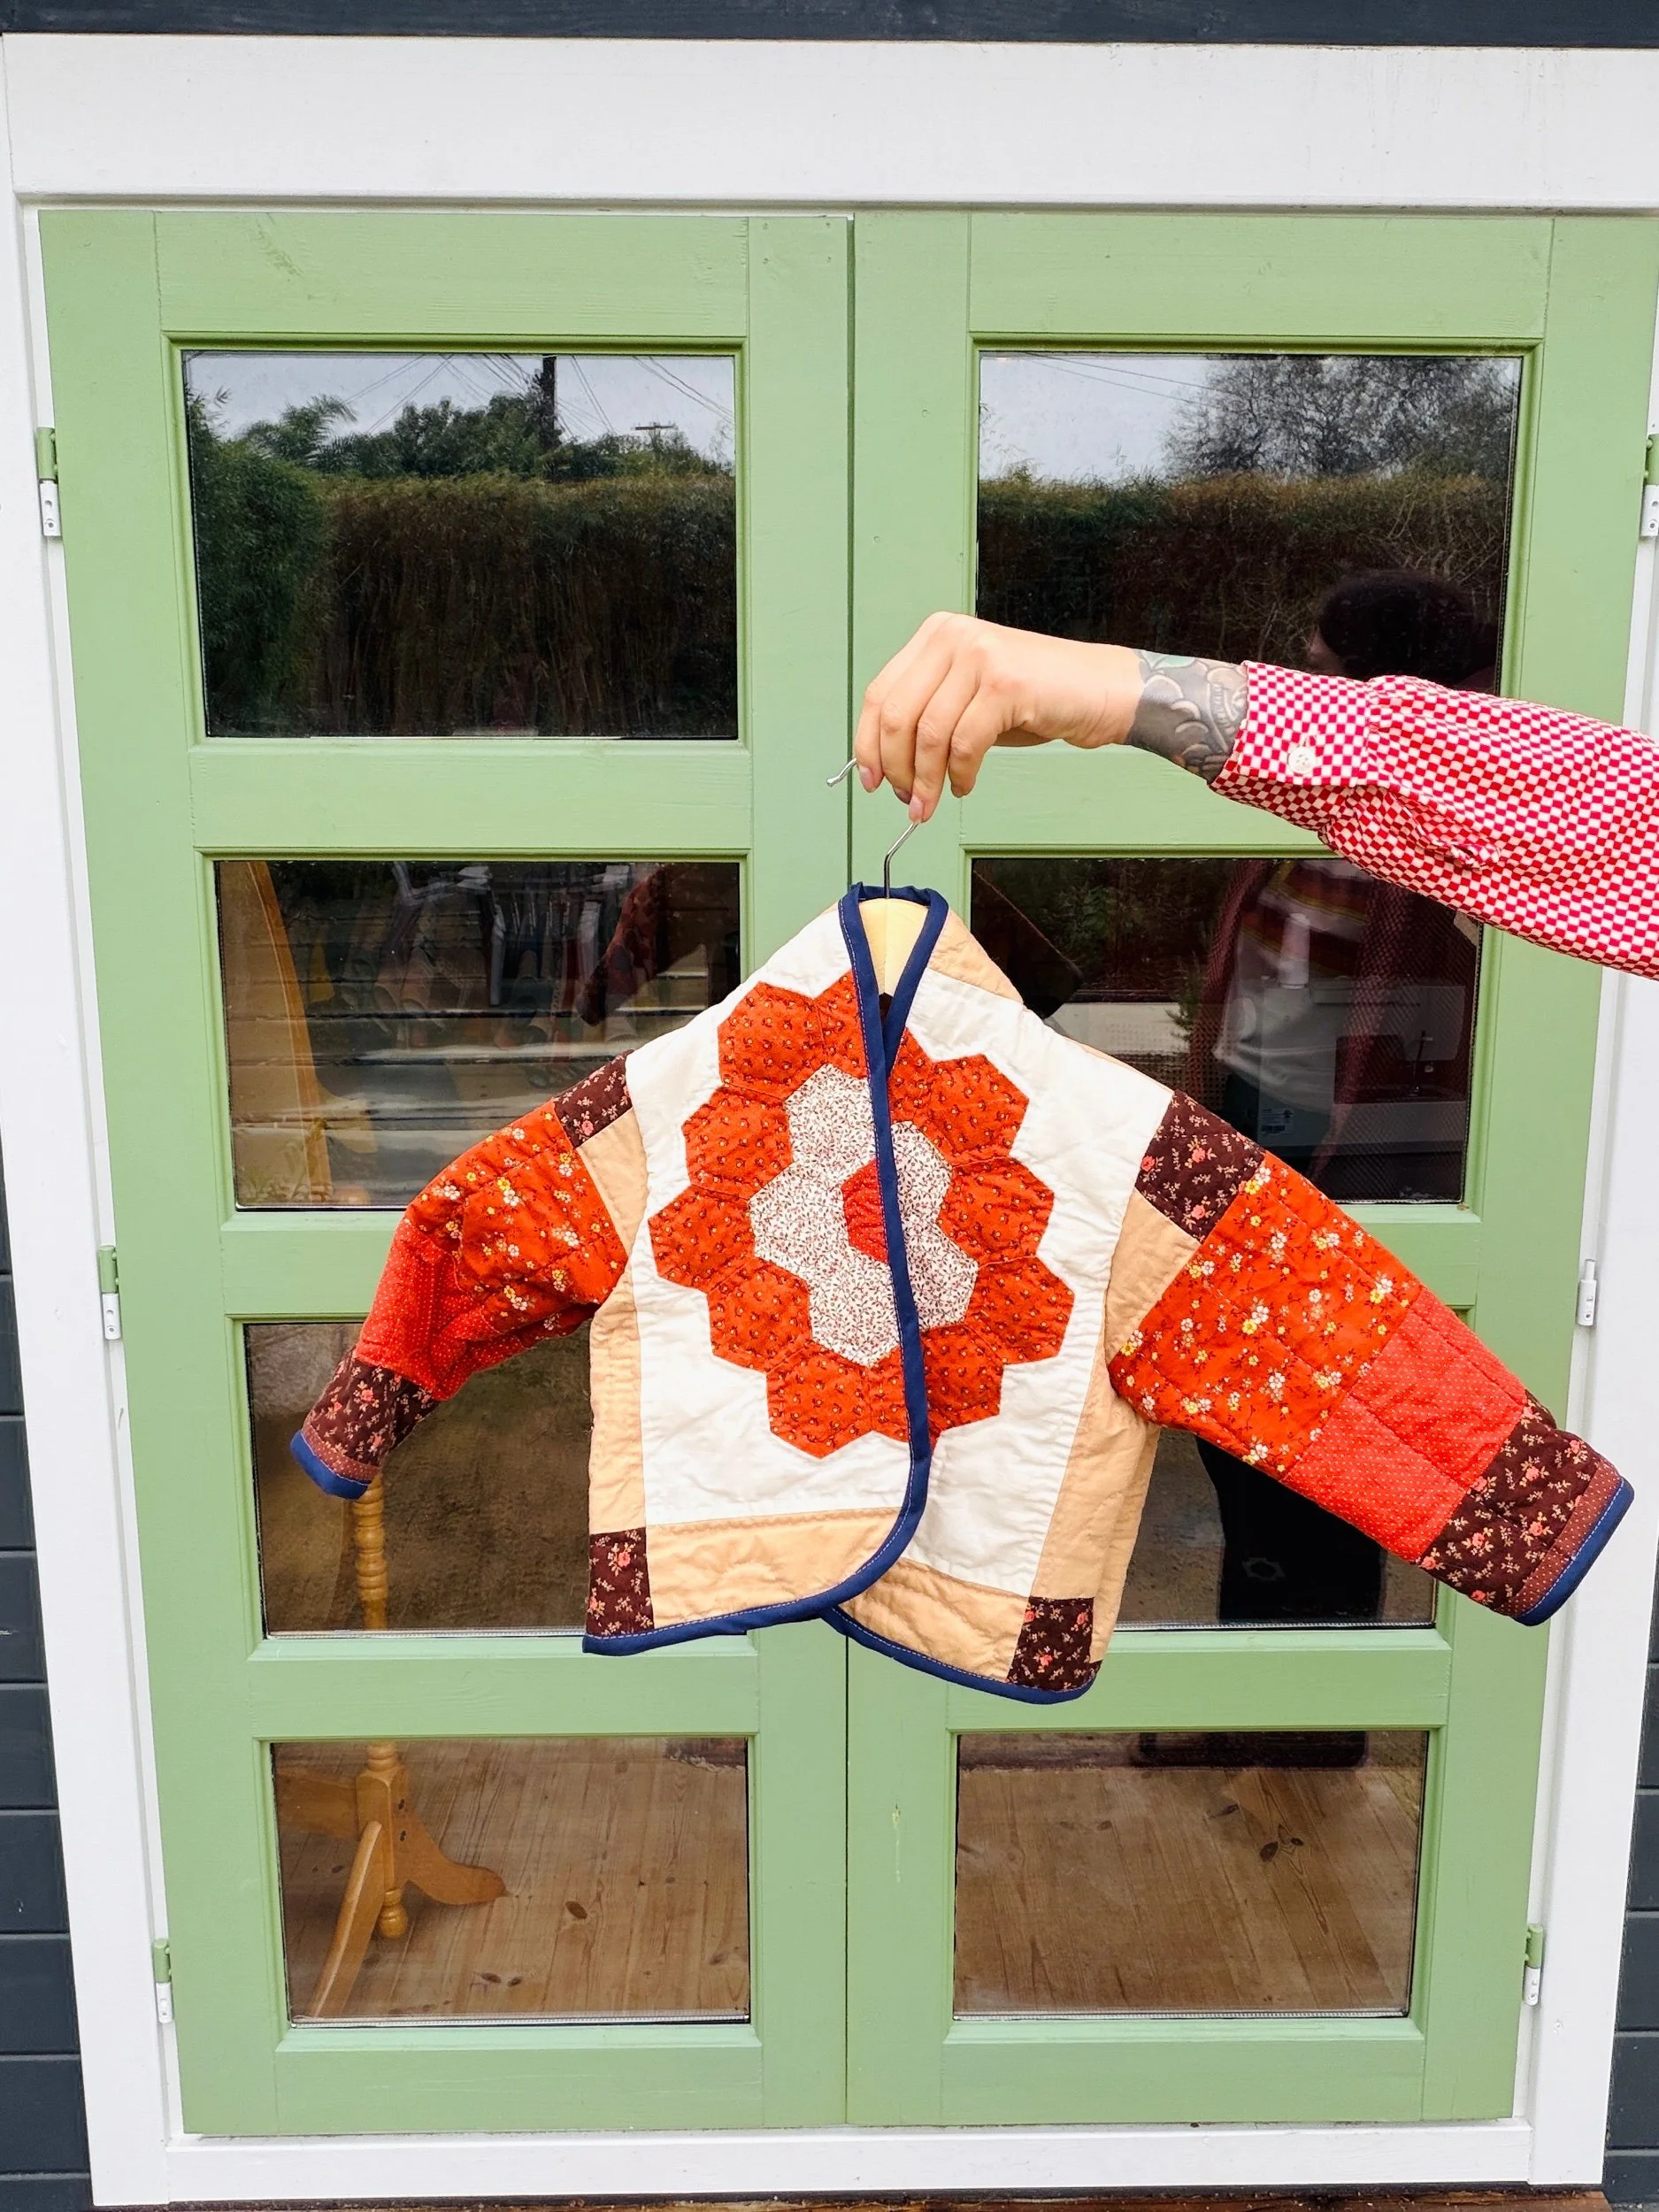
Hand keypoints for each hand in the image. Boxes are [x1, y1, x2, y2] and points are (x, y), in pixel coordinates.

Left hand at [854, 614, 1141, 821]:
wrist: (1102, 690)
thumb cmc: (1038, 697)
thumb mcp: (969, 697)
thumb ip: (929, 715)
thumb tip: (887, 763)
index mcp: (936, 636)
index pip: (879, 694)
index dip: (867, 744)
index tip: (871, 779)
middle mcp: (953, 638)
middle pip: (896, 716)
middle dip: (897, 770)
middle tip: (908, 800)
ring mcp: (979, 656)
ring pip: (928, 735)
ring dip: (926, 782)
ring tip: (933, 803)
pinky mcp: (1005, 683)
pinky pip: (964, 744)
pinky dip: (960, 775)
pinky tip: (966, 784)